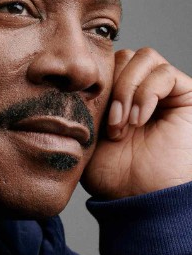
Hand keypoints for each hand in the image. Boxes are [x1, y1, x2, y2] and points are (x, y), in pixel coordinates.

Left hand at [82, 48, 191, 198]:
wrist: (141, 198)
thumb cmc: (113, 175)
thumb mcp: (87, 133)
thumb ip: (83, 102)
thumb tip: (74, 75)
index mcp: (116, 97)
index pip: (105, 64)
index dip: (96, 82)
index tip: (89, 114)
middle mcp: (140, 90)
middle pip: (123, 56)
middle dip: (112, 87)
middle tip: (110, 124)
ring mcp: (163, 92)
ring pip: (143, 57)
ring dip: (128, 90)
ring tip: (124, 124)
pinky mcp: (185, 95)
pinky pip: (164, 72)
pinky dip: (147, 93)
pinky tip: (140, 120)